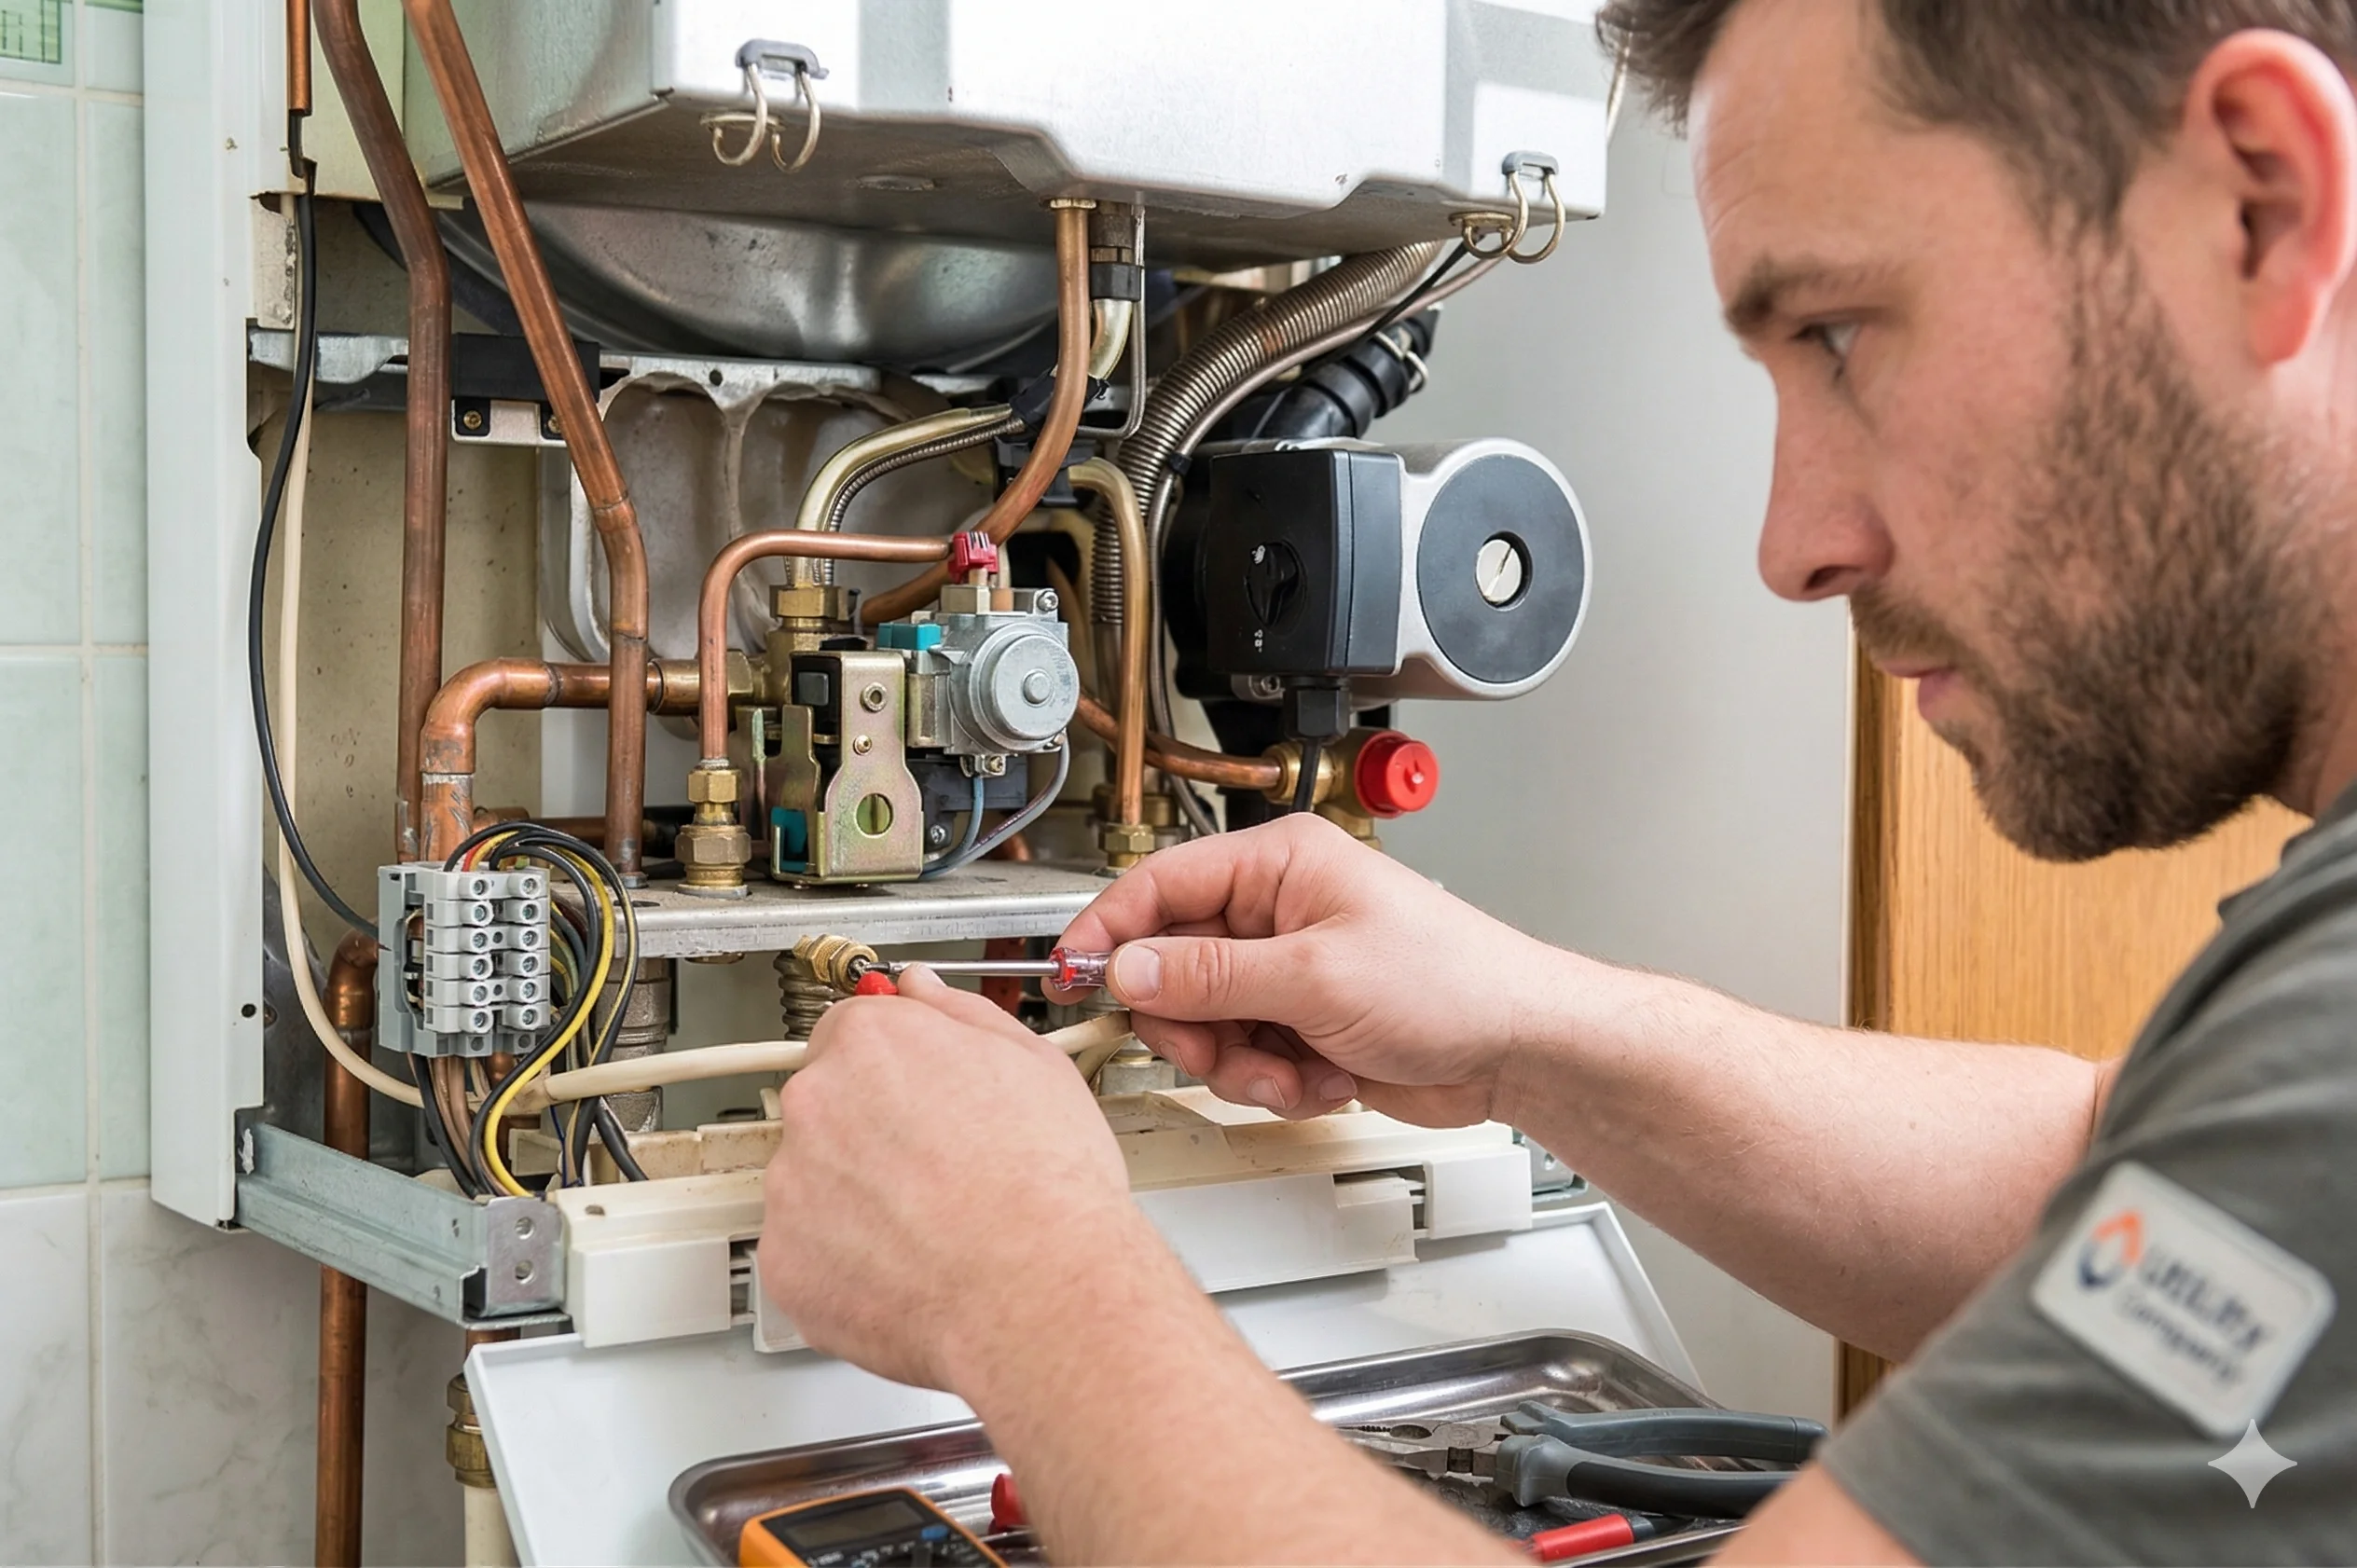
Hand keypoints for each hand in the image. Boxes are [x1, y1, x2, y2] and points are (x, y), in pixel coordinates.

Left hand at [758, 968, 1146, 1391]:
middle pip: (827, 1106)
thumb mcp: (1035, 1063)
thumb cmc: (1048, 1185)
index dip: (893, 1068)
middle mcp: (816, 1105)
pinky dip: (844, 1263)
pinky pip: (807, 1253)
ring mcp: (792, 1187)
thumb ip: (960, 1014)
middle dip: (871, 1134)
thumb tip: (922, 990)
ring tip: (930, 1226)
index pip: (851, 1032)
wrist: (1040, 1291)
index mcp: (870, 1042)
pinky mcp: (785, 1262)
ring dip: (855, 1199)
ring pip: (814, 1182)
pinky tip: (907, 1267)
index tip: (916, 1096)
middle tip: (937, 1169)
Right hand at [1055, 814, 1557, 1127]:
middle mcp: (1275, 911)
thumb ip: (1210, 975)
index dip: (1110, 932)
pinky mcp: (1301, 1024)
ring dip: (1240, 1063)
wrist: (1517, 1047)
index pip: (1158, 885)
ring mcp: (1286, 971)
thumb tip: (1129, 969)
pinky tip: (1323, 1077)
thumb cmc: (1452, 981)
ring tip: (1293, 1070)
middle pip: (1170, 967)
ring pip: (1203, 1024)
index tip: (1072, 975)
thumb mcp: (1314, 976)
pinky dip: (1274, 1081)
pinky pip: (1243, 1058)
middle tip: (1220, 1047)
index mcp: (1277, 865)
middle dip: (1193, 1024)